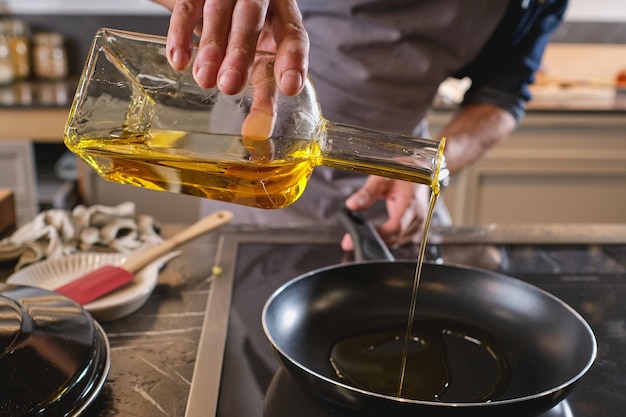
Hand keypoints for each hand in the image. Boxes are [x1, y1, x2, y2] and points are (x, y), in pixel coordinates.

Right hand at [152, 0, 308, 95]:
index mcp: (284, 17)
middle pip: (251, 18)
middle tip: (229, 86)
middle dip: (240, 53)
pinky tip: (179, 60)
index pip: (293, 34)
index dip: (292, 60)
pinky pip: (186, 7)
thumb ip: (264, 96)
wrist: (216, 4)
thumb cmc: (249, 42)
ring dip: (211, 46)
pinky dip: (181, 34)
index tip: (288, 87)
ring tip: (204, 79)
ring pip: (219, 11)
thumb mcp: (262, 64)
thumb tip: (259, 139)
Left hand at [341, 176, 431, 250]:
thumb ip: (367, 192)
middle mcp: (417, 217)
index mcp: (410, 204)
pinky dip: (386, 239)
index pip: (394, 228)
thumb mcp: (381, 178)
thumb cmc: (403, 172)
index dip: (376, 236)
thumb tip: (351, 204)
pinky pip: (400, 239)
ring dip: (379, 242)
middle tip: (349, 241)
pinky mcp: (415, 227)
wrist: (420, 170)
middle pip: (395, 238)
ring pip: (397, 241)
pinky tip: (374, 236)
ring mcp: (418, 224)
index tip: (357, 237)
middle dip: (373, 241)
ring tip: (360, 237)